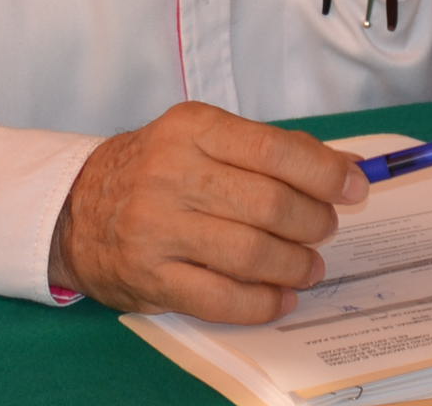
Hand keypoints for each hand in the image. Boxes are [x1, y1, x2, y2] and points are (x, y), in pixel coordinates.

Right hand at [47, 101, 366, 323]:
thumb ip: (273, 150)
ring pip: (252, 254)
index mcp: (192, 128)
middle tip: (326, 230)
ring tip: (308, 266)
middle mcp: (172, 173)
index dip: (325, 173)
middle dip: (315, 223)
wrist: (76, 209)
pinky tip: (280, 297)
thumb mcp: (204, 139)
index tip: (355, 187)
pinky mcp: (152, 276)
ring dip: (296, 266)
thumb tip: (348, 166)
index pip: (275, 149)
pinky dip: (264, 303)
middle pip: (270, 205)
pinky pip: (223, 298)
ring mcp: (158, 228)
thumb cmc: (155, 169)